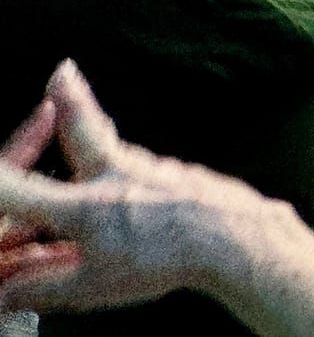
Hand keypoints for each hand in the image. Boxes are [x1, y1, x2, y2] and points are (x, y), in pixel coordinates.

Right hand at [0, 62, 275, 313]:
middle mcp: (116, 176)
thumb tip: (3, 293)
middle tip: (63, 70)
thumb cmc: (165, 264)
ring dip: (99, 133)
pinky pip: (148, 168)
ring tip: (89, 118)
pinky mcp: (182, 173)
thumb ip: (42, 287)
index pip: (21, 191)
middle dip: (71, 100)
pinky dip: (135, 170)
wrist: (240, 238)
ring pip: (119, 148)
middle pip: (86, 129)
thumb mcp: (92, 287)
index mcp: (85, 206)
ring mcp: (154, 168)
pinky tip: (140, 183)